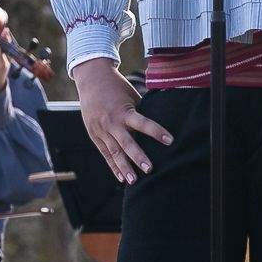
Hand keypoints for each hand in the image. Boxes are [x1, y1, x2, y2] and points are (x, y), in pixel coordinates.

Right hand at [75, 58, 171, 184]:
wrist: (90, 79)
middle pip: (126, 143)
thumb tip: (158, 127)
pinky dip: (113, 166)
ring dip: (124, 168)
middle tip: (149, 170)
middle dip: (138, 157)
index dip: (156, 132)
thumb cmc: (116, 87)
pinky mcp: (94, 135)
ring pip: (114, 152)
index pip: (143, 123)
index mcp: (123, 111)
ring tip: (134, 181)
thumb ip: (140, 113)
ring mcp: (101, 130)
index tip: (170, 140)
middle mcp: (111, 122)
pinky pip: (105, 153)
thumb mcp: (132, 96)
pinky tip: (121, 178)